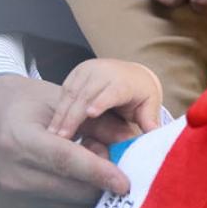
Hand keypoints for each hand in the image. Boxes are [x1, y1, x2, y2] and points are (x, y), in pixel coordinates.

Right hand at [0, 75, 130, 201]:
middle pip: (72, 189)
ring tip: (92, 157)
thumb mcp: (59, 100)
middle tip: (116, 157)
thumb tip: (130, 141)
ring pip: (73, 203)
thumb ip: (96, 121)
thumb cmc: (25, 104)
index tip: (125, 182)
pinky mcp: (25, 207)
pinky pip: (66, 207)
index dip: (97, 172)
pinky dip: (83, 194)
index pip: (64, 160)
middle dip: (103, 181)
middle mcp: (14, 174)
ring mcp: (18, 195)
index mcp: (18, 140)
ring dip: (94, 188)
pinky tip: (81, 173)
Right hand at [47, 58, 163, 140]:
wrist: (131, 73)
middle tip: (62, 137)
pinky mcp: (76, 72)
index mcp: (123, 81)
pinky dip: (58, 108)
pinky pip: (64, 90)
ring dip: (61, 114)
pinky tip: (52, 125)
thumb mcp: (148, 106)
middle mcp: (104, 71)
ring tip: (53, 134)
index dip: (101, 101)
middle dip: (73, 116)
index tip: (90, 114)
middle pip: (86, 94)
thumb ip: (149, 120)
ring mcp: (88, 70)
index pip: (112, 91)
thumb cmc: (140, 95)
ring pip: (72, 92)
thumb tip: (154, 135)